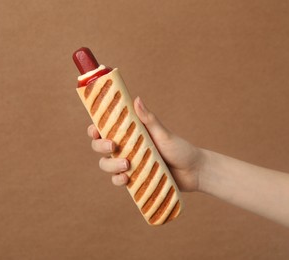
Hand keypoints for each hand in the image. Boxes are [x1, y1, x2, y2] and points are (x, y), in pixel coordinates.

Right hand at [87, 97, 201, 191]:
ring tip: (127, 165)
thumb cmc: (179, 148)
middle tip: (113, 146)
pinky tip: (126, 179)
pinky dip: (118, 180)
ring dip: (110, 165)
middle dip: (100, 146)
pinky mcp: (133, 179)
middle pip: (100, 146)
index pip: (105, 128)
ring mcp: (128, 164)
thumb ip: (148, 119)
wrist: (193, 172)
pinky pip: (117, 180)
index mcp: (130, 133)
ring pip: (106, 164)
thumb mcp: (163, 133)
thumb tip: (136, 99)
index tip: (95, 130)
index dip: (95, 129)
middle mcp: (126, 147)